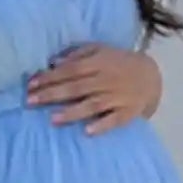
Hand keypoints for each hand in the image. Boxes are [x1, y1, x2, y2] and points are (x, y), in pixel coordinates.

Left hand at [25, 44, 160, 133]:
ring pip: (92, 104)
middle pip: (76, 87)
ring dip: (72, 112)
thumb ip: (77, 54)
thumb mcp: (100, 50)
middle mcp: (107, 79)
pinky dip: (102, 125)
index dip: (50, 77)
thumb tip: (54, 61)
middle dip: (52, 94)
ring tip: (53, 119)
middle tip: (30, 101)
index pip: (70, 69)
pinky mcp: (127, 112)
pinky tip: (87, 131)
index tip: (30, 84)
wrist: (151, 76)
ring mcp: (118, 96)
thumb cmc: (118, 63)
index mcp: (99, 63)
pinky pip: (114, 119)